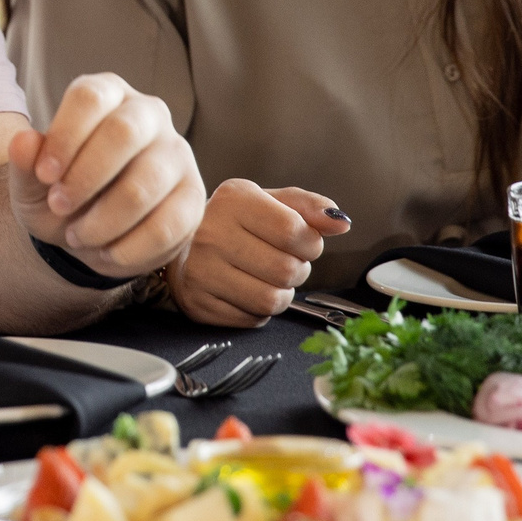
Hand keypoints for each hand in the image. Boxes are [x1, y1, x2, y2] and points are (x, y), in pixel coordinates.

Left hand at [8, 73, 201, 282]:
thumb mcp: (32, 182)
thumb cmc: (60, 192)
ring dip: (102, 221)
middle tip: (58, 206)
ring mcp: (177, 153)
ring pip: (144, 185)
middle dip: (85, 177)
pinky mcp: (193, 197)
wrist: (89, 233)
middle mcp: (148, 114)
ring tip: (77, 236)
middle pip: (123, 132)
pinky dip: (129, 248)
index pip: (90, 97)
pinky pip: (166, 225)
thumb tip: (23, 141)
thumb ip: (24, 162)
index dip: (65, 136)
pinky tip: (107, 253)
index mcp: (107, 94)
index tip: (44, 175)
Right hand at [167, 179, 350, 326]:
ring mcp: (200, 270)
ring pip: (271, 301)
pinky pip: (252, 320)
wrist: (180, 244)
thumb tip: (341, 223)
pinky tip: (245, 290)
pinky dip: (258, 310)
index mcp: (233, 200)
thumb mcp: (270, 202)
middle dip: (297, 270)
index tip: (301, 241)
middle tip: (283, 261)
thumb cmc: (234, 222)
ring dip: (282, 294)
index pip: (293, 231)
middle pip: (286, 270)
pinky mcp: (197, 303)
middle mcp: (211, 233)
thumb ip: (309, 208)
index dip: (310, 243)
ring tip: (267, 278)